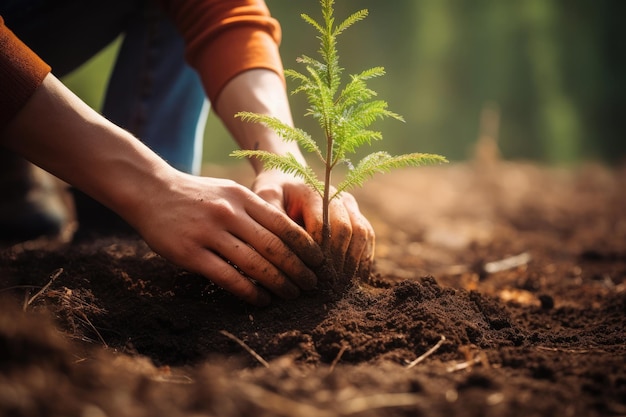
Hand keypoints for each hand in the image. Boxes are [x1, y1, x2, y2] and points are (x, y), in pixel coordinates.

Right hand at [131, 172, 323, 305]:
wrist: (150, 191)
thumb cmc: (196, 195)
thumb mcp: (229, 191)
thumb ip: (254, 210)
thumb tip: (288, 236)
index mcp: (243, 197)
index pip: (283, 224)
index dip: (305, 246)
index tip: (319, 262)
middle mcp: (229, 213)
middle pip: (274, 246)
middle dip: (298, 269)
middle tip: (312, 285)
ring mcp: (209, 233)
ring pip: (254, 264)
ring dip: (278, 283)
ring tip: (292, 295)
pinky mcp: (190, 253)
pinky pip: (227, 277)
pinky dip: (249, 291)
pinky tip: (261, 300)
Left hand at [252, 170, 374, 278]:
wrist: (286, 182)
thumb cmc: (273, 194)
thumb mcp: (265, 200)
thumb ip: (273, 220)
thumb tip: (281, 248)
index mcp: (313, 191)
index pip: (322, 225)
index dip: (318, 252)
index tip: (310, 274)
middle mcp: (336, 195)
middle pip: (346, 230)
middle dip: (337, 260)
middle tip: (328, 286)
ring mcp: (349, 204)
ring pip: (362, 233)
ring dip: (354, 262)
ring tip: (342, 286)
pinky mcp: (356, 215)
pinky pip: (367, 236)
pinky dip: (364, 258)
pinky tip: (355, 280)